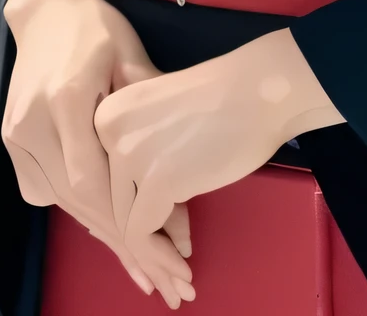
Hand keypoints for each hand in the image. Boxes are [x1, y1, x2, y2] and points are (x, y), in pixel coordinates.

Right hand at [2, 0, 193, 305]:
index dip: (132, 224)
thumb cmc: (97, 29)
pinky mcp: (12, 141)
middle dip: (127, 245)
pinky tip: (106, 228)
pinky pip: (46, 190)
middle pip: (80, 202)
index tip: (170, 253)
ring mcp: (17, 135)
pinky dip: (78, 209)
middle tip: (168, 281)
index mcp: (67, 100)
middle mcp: (34, 125)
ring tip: (145, 270)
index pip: (95, 182)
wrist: (45, 9)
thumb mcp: (131, 57)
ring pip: (63, 202)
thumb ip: (150, 110)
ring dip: (104, 235)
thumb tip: (178, 175)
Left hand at [94, 27, 343, 272]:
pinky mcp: (156, 179)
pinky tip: (184, 267)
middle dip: (145, 237)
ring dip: (153, 256)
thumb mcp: (162, 120)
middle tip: (171, 262)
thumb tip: (130, 207)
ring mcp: (129, 152)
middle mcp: (107, 130)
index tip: (159, 235)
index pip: (106, 178)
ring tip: (178, 275)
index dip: (132, 210)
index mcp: (107, 113)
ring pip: (125, 223)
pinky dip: (161, 259)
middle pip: (114, 201)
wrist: (260, 90)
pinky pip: (142, 235)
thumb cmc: (225, 100)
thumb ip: (139, 151)